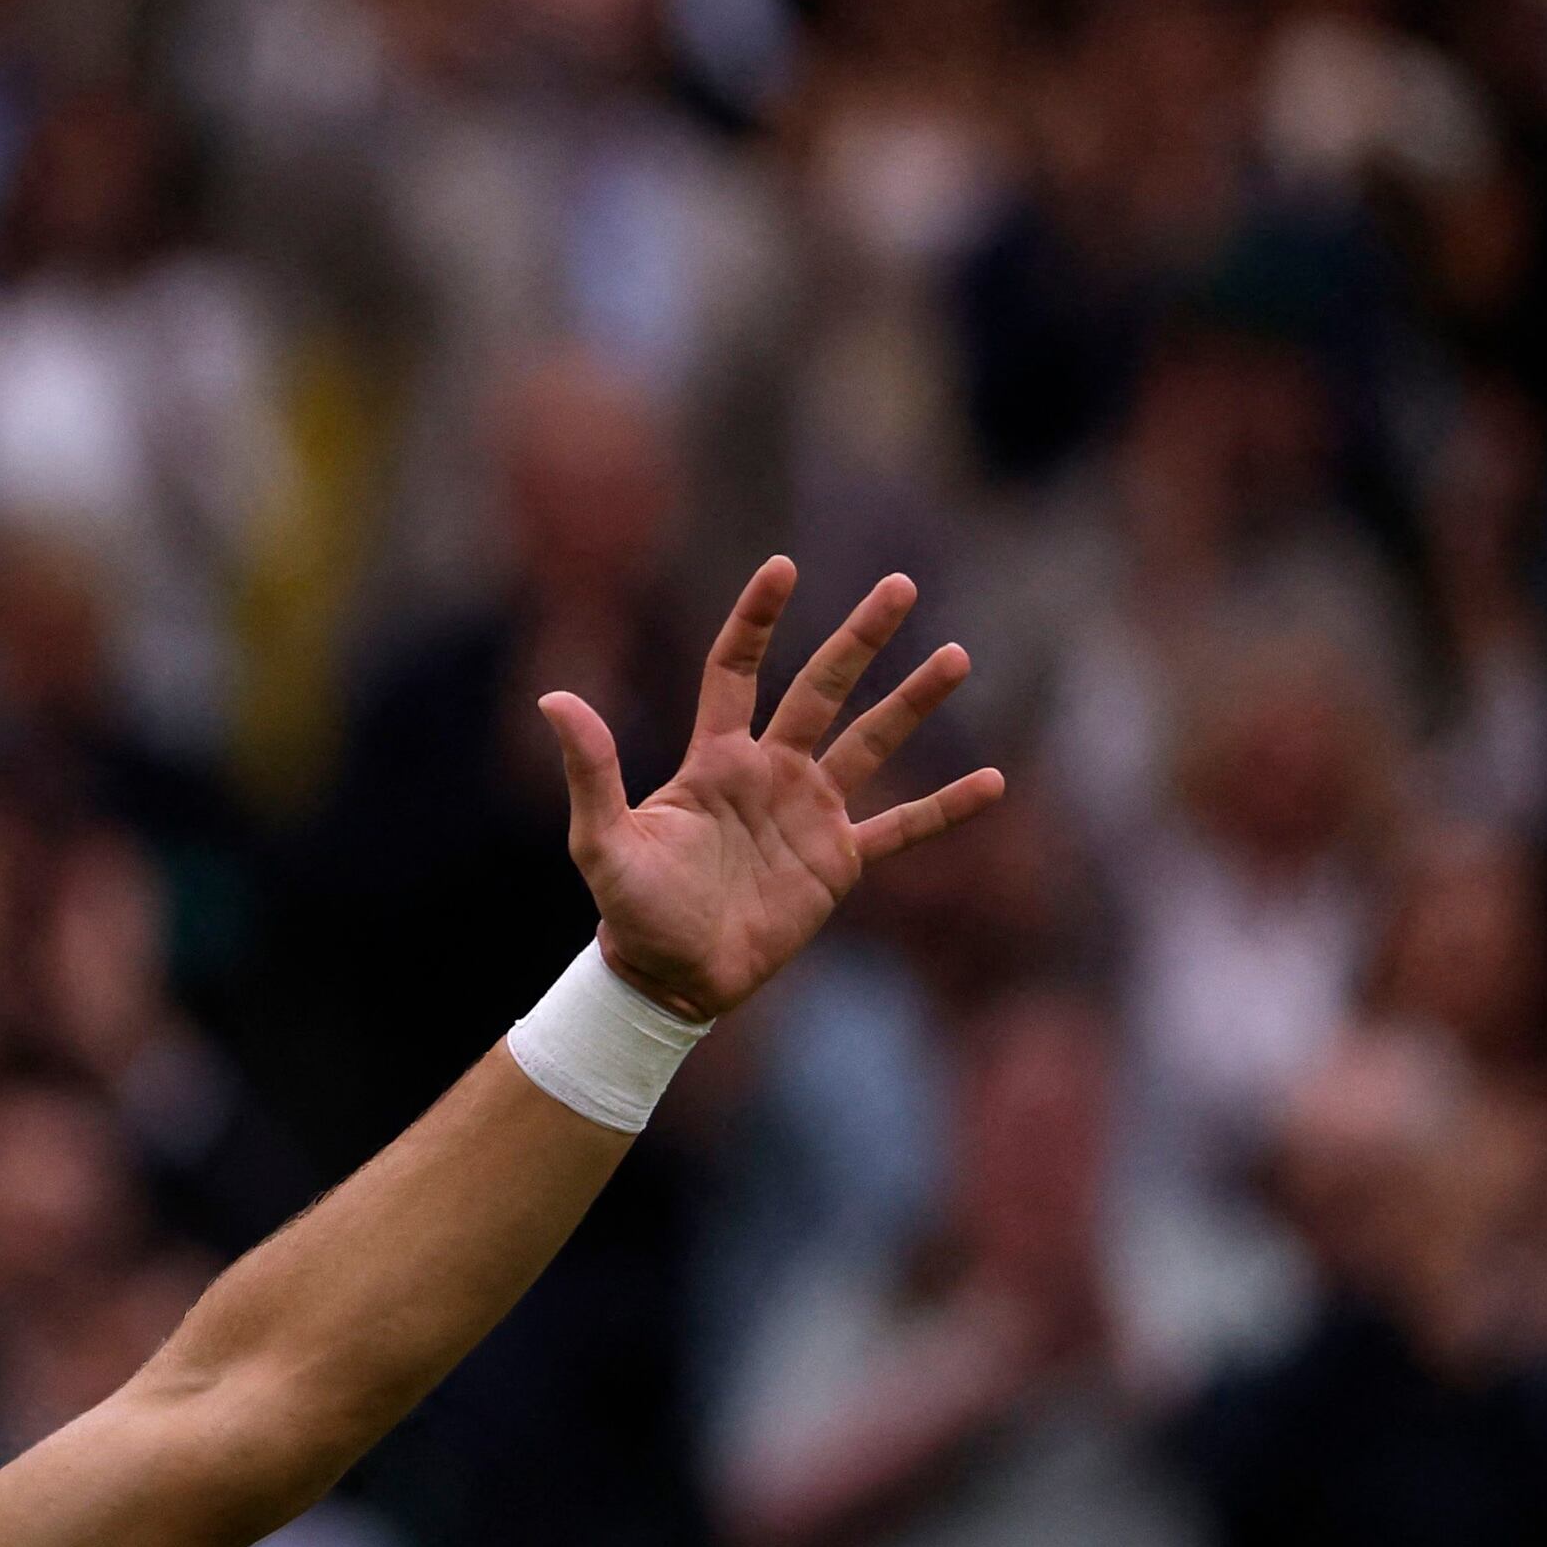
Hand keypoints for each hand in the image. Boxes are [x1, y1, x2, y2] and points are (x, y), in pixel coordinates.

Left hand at [542, 559, 1002, 1022]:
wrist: (671, 979)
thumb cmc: (631, 910)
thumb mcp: (602, 841)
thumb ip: (591, 771)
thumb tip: (554, 697)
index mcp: (715, 761)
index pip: (736, 671)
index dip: (757, 621)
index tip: (782, 567)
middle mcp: (769, 774)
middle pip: (821, 689)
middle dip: (859, 639)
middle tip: (900, 585)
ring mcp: (809, 813)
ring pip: (871, 743)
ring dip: (913, 702)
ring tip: (955, 656)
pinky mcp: (839, 862)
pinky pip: (901, 827)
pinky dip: (945, 807)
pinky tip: (992, 781)